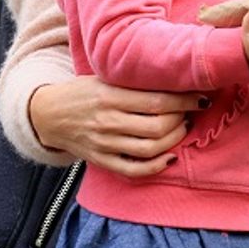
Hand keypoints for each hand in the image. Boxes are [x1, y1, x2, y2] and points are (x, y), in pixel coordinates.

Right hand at [29, 76, 203, 176]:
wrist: (47, 114)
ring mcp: (104, 144)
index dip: (185, 100)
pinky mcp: (101, 161)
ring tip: (183, 127)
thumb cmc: (84, 91)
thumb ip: (135, 81)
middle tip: (191, 111)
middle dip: (183, 119)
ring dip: (175, 139)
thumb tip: (176, 78)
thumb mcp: (106, 77)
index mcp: (111, 95)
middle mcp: (108, 121)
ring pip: (150, 148)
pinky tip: (170, 157)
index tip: (201, 96)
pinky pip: (133, 170)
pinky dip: (156, 167)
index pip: (158, 100)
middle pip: (158, 126)